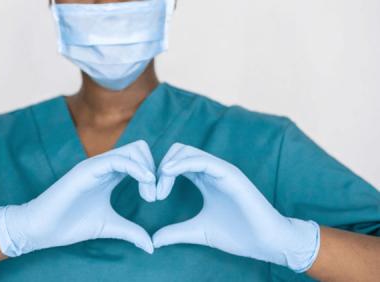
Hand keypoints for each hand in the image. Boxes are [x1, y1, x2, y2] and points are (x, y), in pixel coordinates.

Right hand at [0, 140, 156, 256]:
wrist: (41, 228)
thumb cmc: (70, 224)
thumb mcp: (109, 226)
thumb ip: (131, 231)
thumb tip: (151, 246)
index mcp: (110, 174)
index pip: (139, 159)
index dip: (153, 174)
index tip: (156, 197)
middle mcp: (104, 165)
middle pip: (140, 149)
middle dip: (154, 168)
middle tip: (154, 195)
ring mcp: (95, 165)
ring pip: (132, 150)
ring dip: (148, 169)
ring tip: (149, 195)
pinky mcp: (87, 170)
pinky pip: (117, 160)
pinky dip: (136, 169)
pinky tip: (145, 183)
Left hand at [153, 143, 319, 272]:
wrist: (267, 242)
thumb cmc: (238, 234)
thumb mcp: (198, 231)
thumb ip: (176, 232)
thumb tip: (153, 241)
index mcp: (204, 179)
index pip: (175, 163)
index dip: (159, 175)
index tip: (150, 196)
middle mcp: (211, 170)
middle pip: (177, 152)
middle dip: (159, 168)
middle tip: (152, 194)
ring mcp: (221, 170)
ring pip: (186, 151)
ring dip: (167, 166)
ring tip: (159, 191)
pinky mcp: (230, 174)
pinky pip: (202, 160)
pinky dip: (182, 164)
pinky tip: (168, 175)